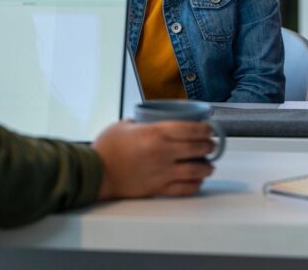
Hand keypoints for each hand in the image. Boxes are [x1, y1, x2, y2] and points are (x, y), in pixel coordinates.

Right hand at [92, 120, 215, 199]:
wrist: (96, 173)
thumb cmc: (106, 148)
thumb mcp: (123, 125)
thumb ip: (140, 122)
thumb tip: (148, 120)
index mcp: (156, 133)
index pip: (191, 130)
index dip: (205, 129)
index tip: (209, 129)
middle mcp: (164, 152)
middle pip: (197, 149)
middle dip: (209, 146)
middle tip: (211, 145)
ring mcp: (163, 172)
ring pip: (195, 171)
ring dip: (206, 167)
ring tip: (209, 165)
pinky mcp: (158, 188)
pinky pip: (184, 188)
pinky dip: (195, 184)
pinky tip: (198, 181)